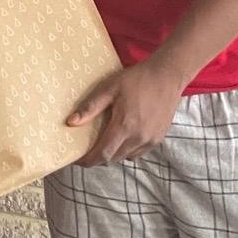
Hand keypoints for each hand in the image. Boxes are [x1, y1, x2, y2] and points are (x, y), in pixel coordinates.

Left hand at [69, 56, 187, 165]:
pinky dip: (127, 150)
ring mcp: (150, 140)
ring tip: (103, 143)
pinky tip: (122, 138)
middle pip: (113, 158)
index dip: (88, 160)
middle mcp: (139, 138)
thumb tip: (70, 122)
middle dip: (98, 157)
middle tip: (87, 149)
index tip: (77, 160)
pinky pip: (138, 152)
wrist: (166, 76)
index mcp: (125, 126)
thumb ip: (90, 107)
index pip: (103, 154)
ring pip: (126, 156)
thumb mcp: (109, 88)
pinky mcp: (158, 139)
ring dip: (113, 154)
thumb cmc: (136, 79)